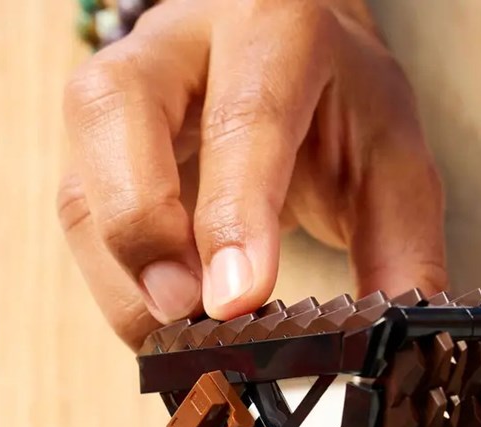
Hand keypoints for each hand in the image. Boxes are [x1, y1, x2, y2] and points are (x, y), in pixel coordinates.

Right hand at [59, 0, 445, 347]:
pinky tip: (160, 321)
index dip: (234, 213)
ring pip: (82, 177)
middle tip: (184, 311)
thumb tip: (396, 340)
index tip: (236, 300)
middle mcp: (177, 43)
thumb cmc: (334, 99)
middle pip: (117, 111)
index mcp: (272, 26)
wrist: (281, 55)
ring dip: (121, 273)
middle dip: (141, 226)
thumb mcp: (390, 157)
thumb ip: (400, 247)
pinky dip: (116, 285)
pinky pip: (80, 221)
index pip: (242, 115)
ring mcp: (118, 93)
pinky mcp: (90, 150)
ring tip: (177, 334)